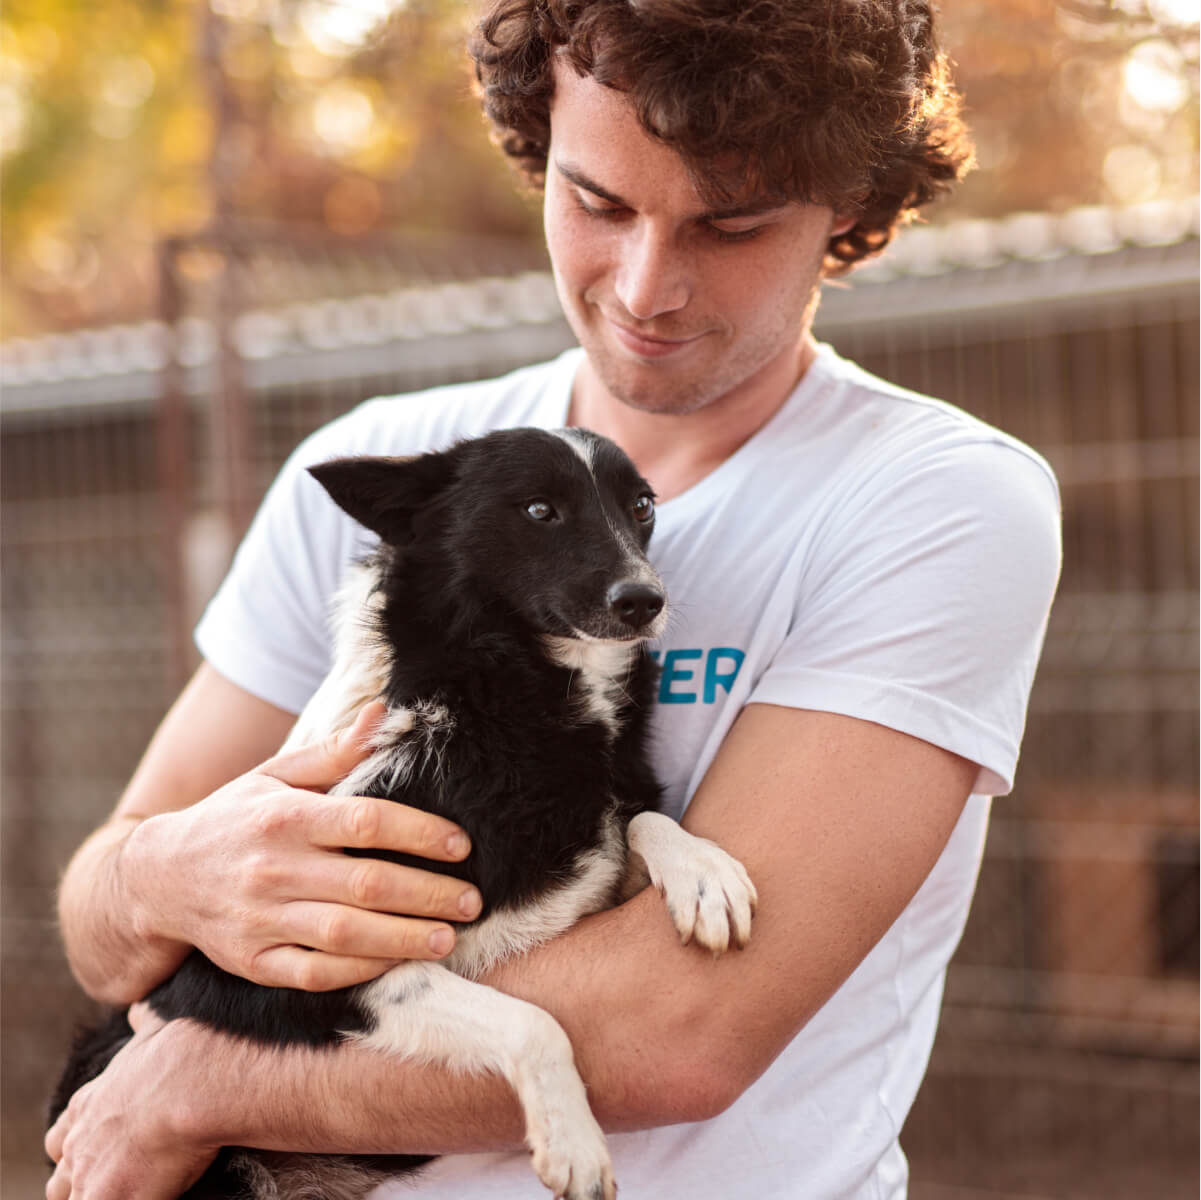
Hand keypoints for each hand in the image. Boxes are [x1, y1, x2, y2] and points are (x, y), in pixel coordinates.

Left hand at [45, 1005, 218, 1199]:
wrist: (194, 1084)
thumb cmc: (183, 1054)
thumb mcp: (154, 1026)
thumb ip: (142, 1021)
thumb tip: (140, 1009)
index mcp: (91, 1101)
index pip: (66, 1131)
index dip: (80, 1140)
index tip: (104, 1142)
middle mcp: (80, 1138)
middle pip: (61, 1172)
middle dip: (80, 1176)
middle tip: (114, 1174)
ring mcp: (87, 1172)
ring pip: (72, 1197)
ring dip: (94, 1193)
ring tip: (127, 1186)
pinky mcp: (103, 1197)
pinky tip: (143, 1195)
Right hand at [126, 702, 481, 989]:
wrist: (158, 878)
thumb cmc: (234, 817)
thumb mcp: (275, 774)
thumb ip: (335, 752)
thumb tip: (383, 712)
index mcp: (285, 816)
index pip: (366, 822)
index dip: (421, 833)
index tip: (462, 845)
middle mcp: (273, 869)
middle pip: (366, 883)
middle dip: (429, 893)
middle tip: (473, 900)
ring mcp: (261, 920)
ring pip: (345, 935)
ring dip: (404, 939)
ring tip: (450, 937)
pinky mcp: (253, 961)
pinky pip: (313, 973)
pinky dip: (360, 971)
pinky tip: (397, 961)